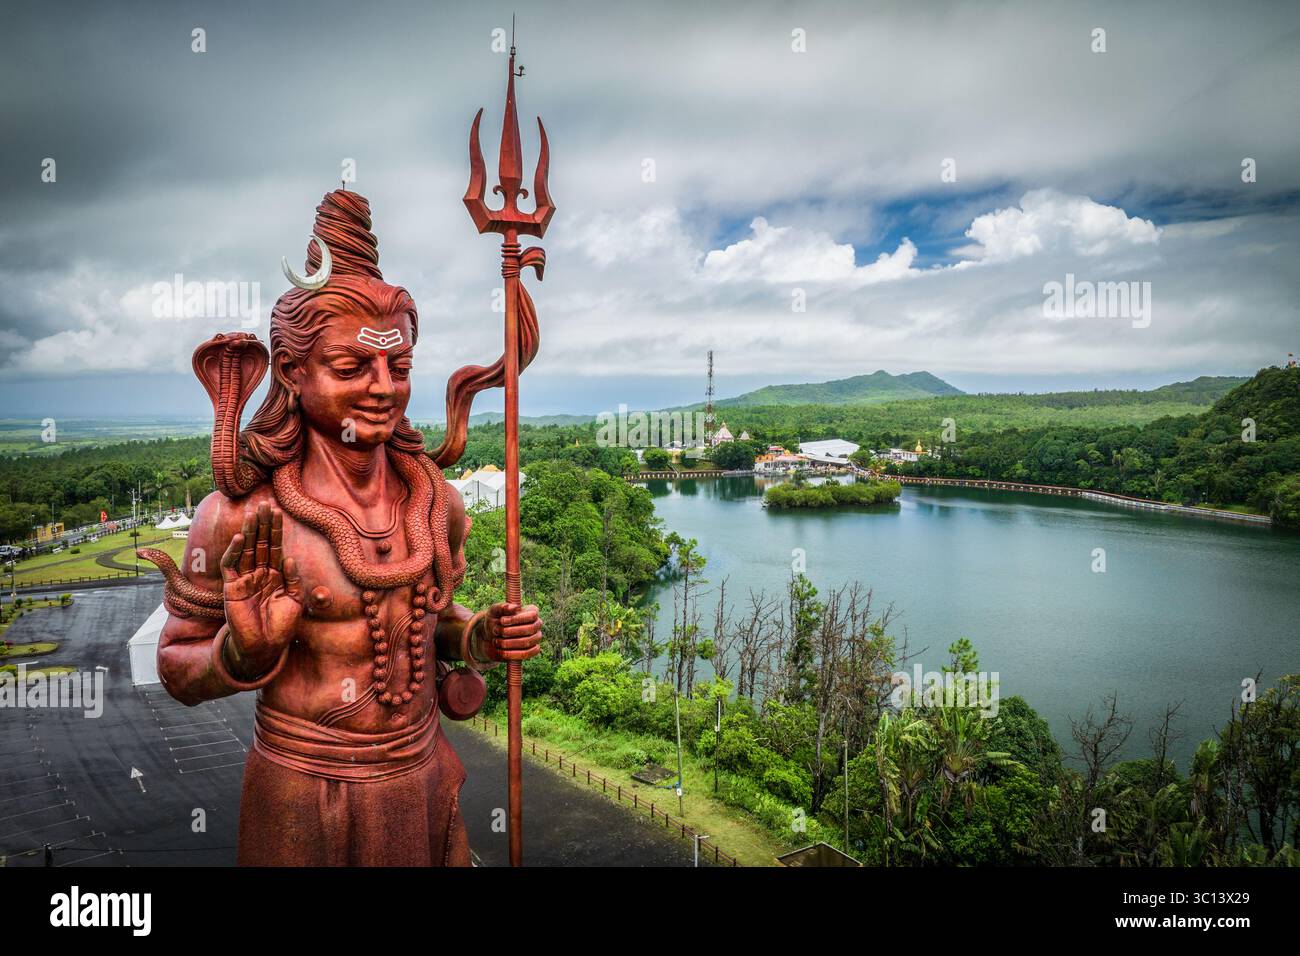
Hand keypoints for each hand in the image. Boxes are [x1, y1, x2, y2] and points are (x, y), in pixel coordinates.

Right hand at [219, 504, 302, 676]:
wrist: (265, 646)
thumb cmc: (281, 626)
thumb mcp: (295, 601)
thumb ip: (294, 580)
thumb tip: (290, 558)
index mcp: (276, 575)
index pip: (275, 547)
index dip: (277, 530)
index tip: (279, 511)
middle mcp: (260, 573)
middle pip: (260, 543)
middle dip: (263, 524)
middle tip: (265, 504)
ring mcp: (245, 579)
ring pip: (246, 550)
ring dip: (250, 531)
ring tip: (253, 513)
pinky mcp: (232, 587)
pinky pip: (232, 565)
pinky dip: (235, 551)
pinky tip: (241, 538)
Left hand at [483, 602, 541, 662]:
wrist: (491, 637)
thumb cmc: (495, 620)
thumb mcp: (494, 612)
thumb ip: (502, 607)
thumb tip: (514, 607)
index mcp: (531, 611)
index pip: (532, 615)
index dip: (517, 619)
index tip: (502, 620)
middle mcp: (536, 624)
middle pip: (530, 629)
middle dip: (511, 631)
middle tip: (496, 631)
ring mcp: (536, 638)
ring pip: (527, 642)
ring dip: (509, 643)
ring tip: (496, 641)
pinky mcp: (532, 650)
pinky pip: (527, 654)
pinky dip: (513, 654)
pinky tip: (502, 652)